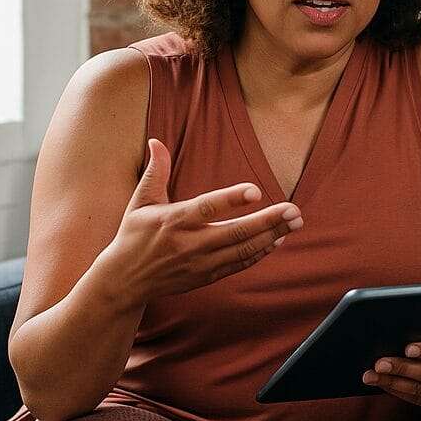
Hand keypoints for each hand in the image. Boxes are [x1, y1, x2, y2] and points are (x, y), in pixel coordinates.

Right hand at [106, 137, 304, 303]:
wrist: (125, 280)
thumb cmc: (134, 235)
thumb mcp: (140, 201)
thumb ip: (155, 172)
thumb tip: (157, 140)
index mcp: (173, 221)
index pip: (207, 208)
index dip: (231, 200)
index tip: (256, 190)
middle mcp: (189, 244)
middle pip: (234, 233)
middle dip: (267, 221)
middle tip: (294, 210)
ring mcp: (200, 263)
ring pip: (242, 250)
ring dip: (271, 236)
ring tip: (295, 222)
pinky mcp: (207, 277)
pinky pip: (239, 264)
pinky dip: (260, 253)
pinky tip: (277, 239)